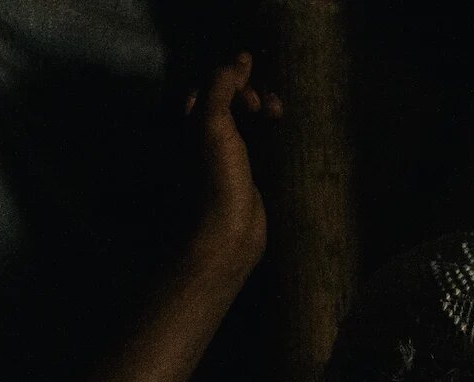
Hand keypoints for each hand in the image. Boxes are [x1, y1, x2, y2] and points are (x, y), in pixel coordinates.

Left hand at [183, 52, 281, 273]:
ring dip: (264, 112)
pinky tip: (286, 133)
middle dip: (250, 95)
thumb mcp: (212, 122)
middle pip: (229, 102)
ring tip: (279, 113)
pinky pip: (261, 145)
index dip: (230, 80)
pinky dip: (273, 135)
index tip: (250, 89)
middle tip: (266, 104)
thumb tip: (241, 56)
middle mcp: (203, 139)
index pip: (209, 86)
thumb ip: (222, 85)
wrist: (228, 234)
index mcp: (188, 124)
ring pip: (247, 123)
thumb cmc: (215, 177)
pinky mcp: (248, 177)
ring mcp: (226, 159)